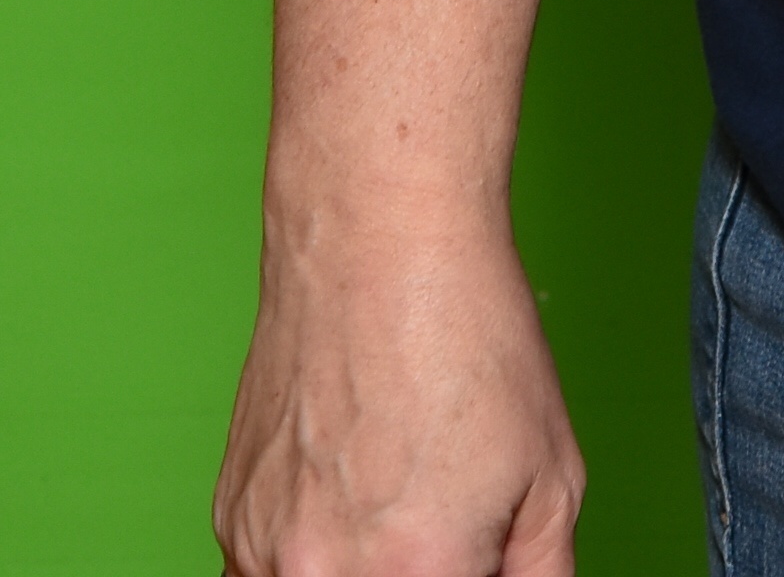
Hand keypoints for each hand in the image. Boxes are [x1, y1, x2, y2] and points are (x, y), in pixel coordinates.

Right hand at [212, 215, 584, 575]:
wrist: (380, 241)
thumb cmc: (470, 340)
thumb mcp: (552, 472)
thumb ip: (541, 573)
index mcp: (421, 573)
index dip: (471, 573)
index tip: (477, 550)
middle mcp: (327, 576)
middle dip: (421, 569)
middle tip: (440, 515)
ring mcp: (265, 550)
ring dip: (357, 570)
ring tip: (395, 497)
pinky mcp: (230, 518)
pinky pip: (266, 573)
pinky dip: (309, 558)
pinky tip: (347, 494)